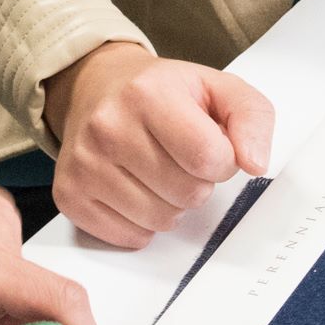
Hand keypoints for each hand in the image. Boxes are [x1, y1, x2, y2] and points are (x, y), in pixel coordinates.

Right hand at [42, 40, 274, 247]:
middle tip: (180, 158)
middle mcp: (107, 127)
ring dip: (172, 204)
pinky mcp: (69, 195)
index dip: (223, 161)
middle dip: (197, 182)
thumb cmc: (161, 93)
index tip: (212, 147)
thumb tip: (255, 163)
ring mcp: (84, 164)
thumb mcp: (217, 87)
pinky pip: (130, 237)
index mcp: (148, 93)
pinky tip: (135, 188)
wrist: (95, 88)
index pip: (209, 157)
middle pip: (187, 193)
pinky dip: (143, 223)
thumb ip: (252, 118)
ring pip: (160, 220)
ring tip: (158, 172)